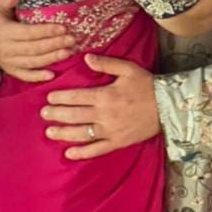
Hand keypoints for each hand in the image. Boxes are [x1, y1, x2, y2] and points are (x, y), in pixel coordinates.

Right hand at [0, 0, 74, 80]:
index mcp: (4, 32)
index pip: (29, 33)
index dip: (46, 31)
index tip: (63, 28)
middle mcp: (6, 49)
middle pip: (34, 48)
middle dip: (55, 44)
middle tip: (71, 40)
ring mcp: (8, 62)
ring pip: (33, 62)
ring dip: (51, 58)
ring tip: (68, 52)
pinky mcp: (10, 70)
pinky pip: (24, 76)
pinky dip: (37, 77)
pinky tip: (52, 75)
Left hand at [41, 54, 160, 158]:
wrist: (168, 106)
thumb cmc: (147, 85)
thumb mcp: (128, 69)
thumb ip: (106, 63)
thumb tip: (86, 58)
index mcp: (105, 95)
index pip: (77, 97)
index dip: (61, 98)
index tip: (49, 98)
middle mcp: (105, 114)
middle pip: (75, 115)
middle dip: (57, 114)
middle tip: (43, 114)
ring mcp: (111, 130)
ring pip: (82, 133)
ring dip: (64, 133)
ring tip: (49, 132)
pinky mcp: (118, 142)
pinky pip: (97, 150)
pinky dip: (82, 153)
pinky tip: (69, 154)